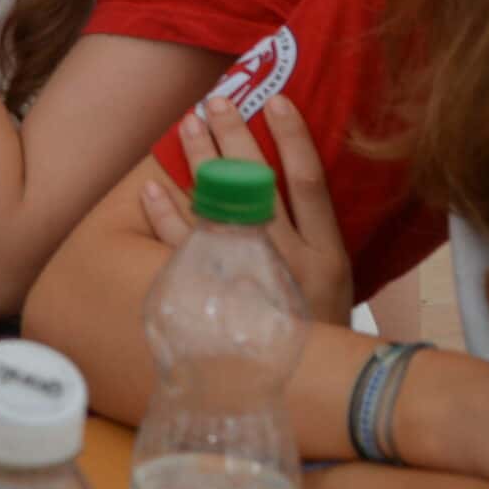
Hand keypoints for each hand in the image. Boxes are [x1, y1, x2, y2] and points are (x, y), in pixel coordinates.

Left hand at [142, 95, 353, 325]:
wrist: (307, 390)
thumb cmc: (318, 324)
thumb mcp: (335, 282)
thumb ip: (315, 235)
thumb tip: (291, 172)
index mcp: (328, 255)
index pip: (310, 184)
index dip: (293, 138)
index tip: (275, 99)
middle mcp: (290, 263)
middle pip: (260, 186)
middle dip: (237, 138)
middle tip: (216, 100)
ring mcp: (251, 280)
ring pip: (222, 208)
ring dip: (202, 163)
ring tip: (187, 125)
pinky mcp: (217, 299)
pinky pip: (185, 250)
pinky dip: (167, 217)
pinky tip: (153, 187)